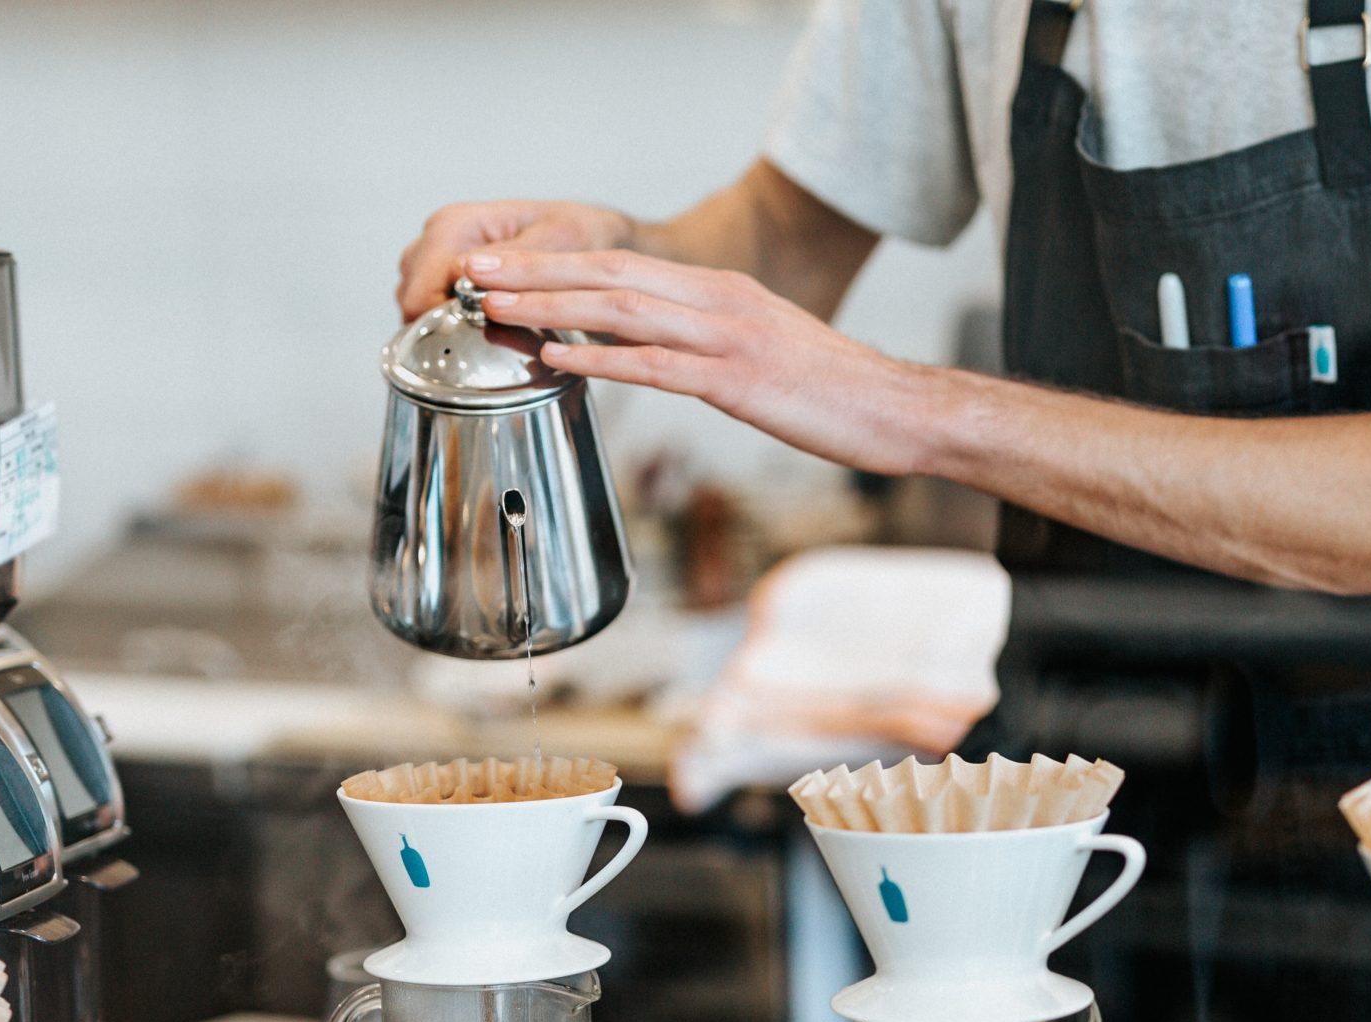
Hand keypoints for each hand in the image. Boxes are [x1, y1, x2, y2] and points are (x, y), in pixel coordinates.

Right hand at [395, 200, 635, 319]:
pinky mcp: (448, 272)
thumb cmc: (581, 234)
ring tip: (488, 338)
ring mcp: (439, 254)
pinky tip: (482, 330)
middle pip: (412, 299)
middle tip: (487, 347)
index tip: (482, 343)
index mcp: (457, 224)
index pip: (423, 289)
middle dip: (441, 327)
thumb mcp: (560, 242)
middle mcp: (440, 235)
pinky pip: (431, 305)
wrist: (596, 234)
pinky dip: (450, 321)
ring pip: (416, 304)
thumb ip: (517, 260)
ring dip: (444, 326)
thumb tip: (470, 275)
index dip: (446, 323)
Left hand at [472, 247, 944, 476]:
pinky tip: (557, 357)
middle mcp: (718, 301)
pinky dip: (600, 357)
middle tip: (476, 274)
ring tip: (494, 307)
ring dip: (550, 306)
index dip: (557, 264)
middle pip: (610, 274)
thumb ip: (709, 342)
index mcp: (721, 292)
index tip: (505, 267)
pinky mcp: (737, 379)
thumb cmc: (831, 393)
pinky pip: (655, 364)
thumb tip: (659, 350)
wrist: (894, 409)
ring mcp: (727, 337)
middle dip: (536, 272)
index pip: (623, 266)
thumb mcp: (764, 351)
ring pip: (621, 310)